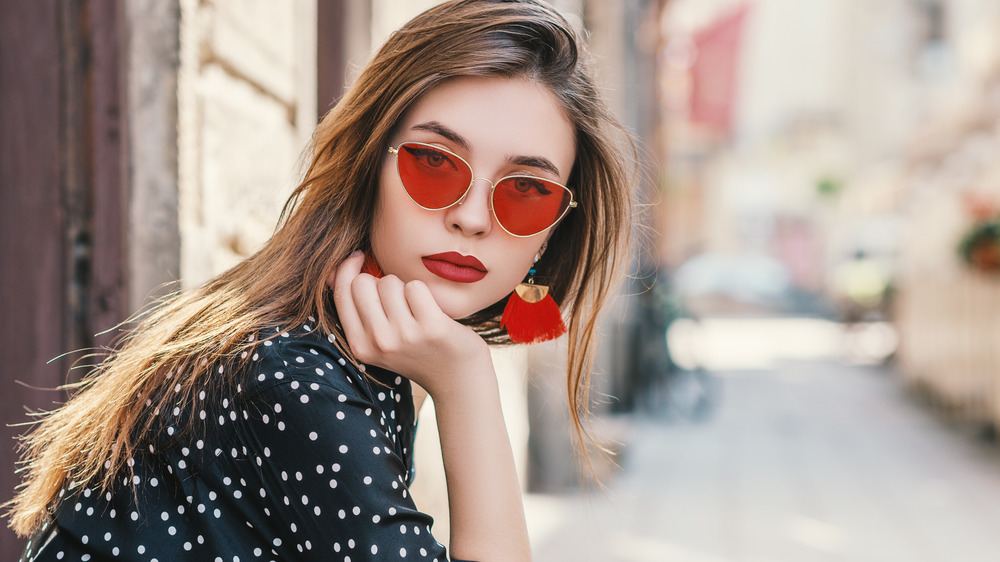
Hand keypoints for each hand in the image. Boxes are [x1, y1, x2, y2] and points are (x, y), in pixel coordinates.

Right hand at [330, 252, 491, 397]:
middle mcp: (379, 342)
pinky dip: (424, 293)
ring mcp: (405, 335)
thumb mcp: (378, 340)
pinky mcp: (432, 327)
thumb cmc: (417, 351)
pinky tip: (431, 312)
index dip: (347, 268)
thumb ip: (356, 310)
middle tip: (397, 299)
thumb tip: (333, 272)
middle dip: (379, 282)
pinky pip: (416, 287)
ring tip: (416, 310)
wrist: (457, 378)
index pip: (341, 292)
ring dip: (404, 288)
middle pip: (363, 283)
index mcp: (360, 346)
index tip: (359, 258)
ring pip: (391, 282)